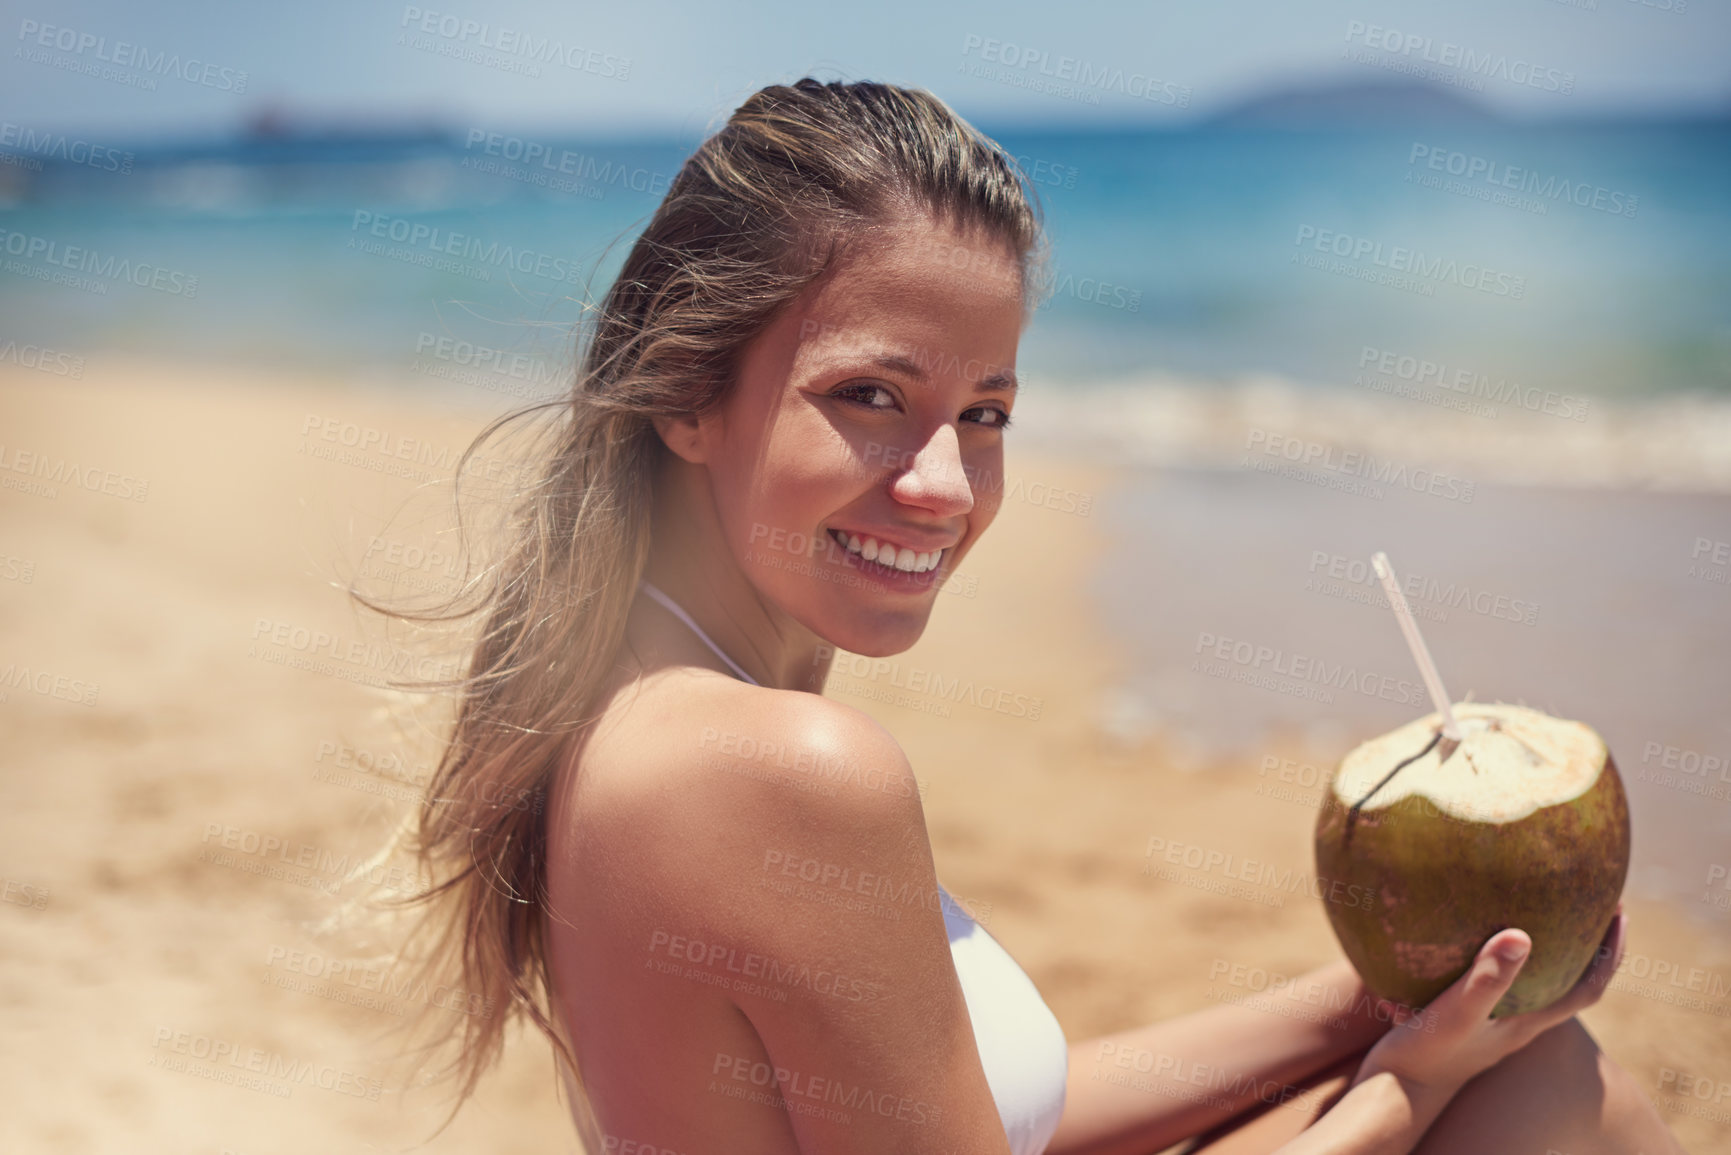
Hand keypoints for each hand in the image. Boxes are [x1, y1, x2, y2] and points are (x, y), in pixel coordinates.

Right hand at [1351, 904, 1626, 1098]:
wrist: (1391, 1093)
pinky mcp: (1465, 1022)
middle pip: (1568, 983)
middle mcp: (1517, 1024)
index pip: (1588, 989)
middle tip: (1584, 898)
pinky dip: (1493, 959)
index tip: (1619, 910)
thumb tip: (1523, 935)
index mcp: (1527, 1022)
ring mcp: (1492, 1026)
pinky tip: (1463, 936)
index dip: (1609, 951)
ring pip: (1530, 984)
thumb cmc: (1423, 1056)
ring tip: (1532, 907)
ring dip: (1540, 950)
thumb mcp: (1454, 1014)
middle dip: (1582, 943)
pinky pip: (1492, 983)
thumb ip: (1487, 979)